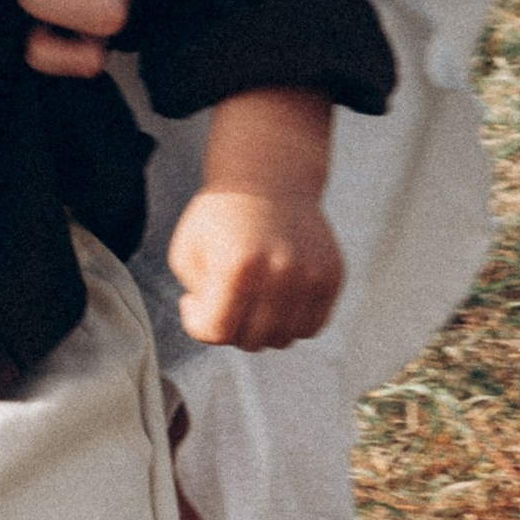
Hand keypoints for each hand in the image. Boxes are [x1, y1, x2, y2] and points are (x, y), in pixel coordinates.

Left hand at [168, 189, 342, 350]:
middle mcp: (280, 271)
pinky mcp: (333, 275)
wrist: (269, 179)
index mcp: (237, 265)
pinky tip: (275, 299)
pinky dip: (291, 323)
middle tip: (224, 300)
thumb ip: (196, 302)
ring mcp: (311, 275)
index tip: (193, 301)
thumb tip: (223, 332)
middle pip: (251, 340)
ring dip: (262, 329)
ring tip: (250, 300)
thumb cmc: (220, 221)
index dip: (198, 324)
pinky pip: (312, 326)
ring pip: (285, 339)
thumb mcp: (186, 252)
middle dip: (230, 327)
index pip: (217, 331)